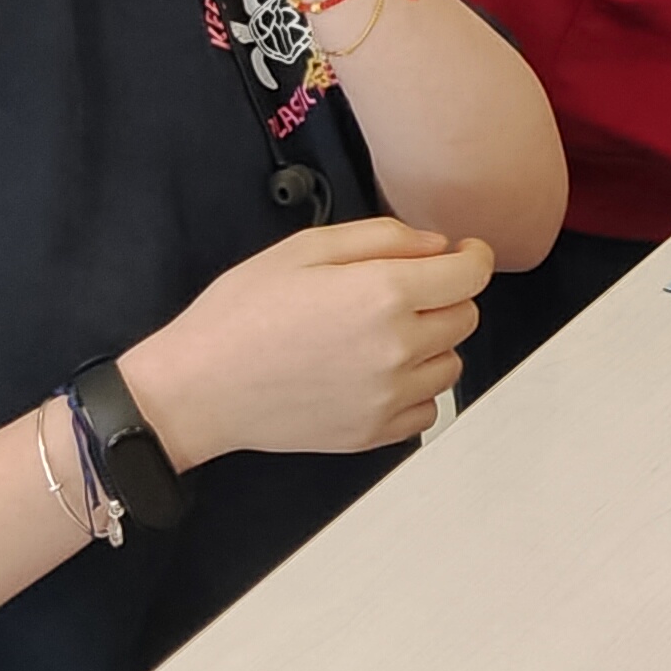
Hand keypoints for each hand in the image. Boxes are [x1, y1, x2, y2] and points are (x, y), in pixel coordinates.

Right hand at [115, 219, 494, 466]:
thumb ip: (381, 237)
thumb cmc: (239, 316)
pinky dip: (415, 390)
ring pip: (451, 363)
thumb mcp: (304, 249)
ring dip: (431, 344)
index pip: (472, 273)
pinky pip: (428, 409)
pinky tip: (376, 373)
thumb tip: (435, 245)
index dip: (473, 255)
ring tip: (381, 335)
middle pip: (465, 316)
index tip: (462, 253)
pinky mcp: (374, 434)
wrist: (198, 389)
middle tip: (402, 292)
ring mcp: (388, 397)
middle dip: (444, 296)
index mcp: (384, 294)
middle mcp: (397, 348)